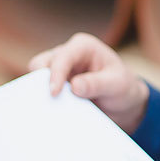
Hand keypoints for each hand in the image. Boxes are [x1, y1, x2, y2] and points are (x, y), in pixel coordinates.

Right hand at [28, 33, 148, 133]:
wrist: (123, 103)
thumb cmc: (123, 87)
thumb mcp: (116, 85)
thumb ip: (97, 84)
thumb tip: (74, 86)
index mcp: (83, 46)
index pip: (63, 57)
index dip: (56, 74)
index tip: (54, 93)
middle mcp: (68, 54)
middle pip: (41, 64)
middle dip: (40, 81)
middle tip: (46, 101)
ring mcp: (59, 70)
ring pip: (36, 78)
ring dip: (40, 92)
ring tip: (47, 109)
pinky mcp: (56, 85)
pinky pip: (41, 92)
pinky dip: (43, 101)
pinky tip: (48, 114)